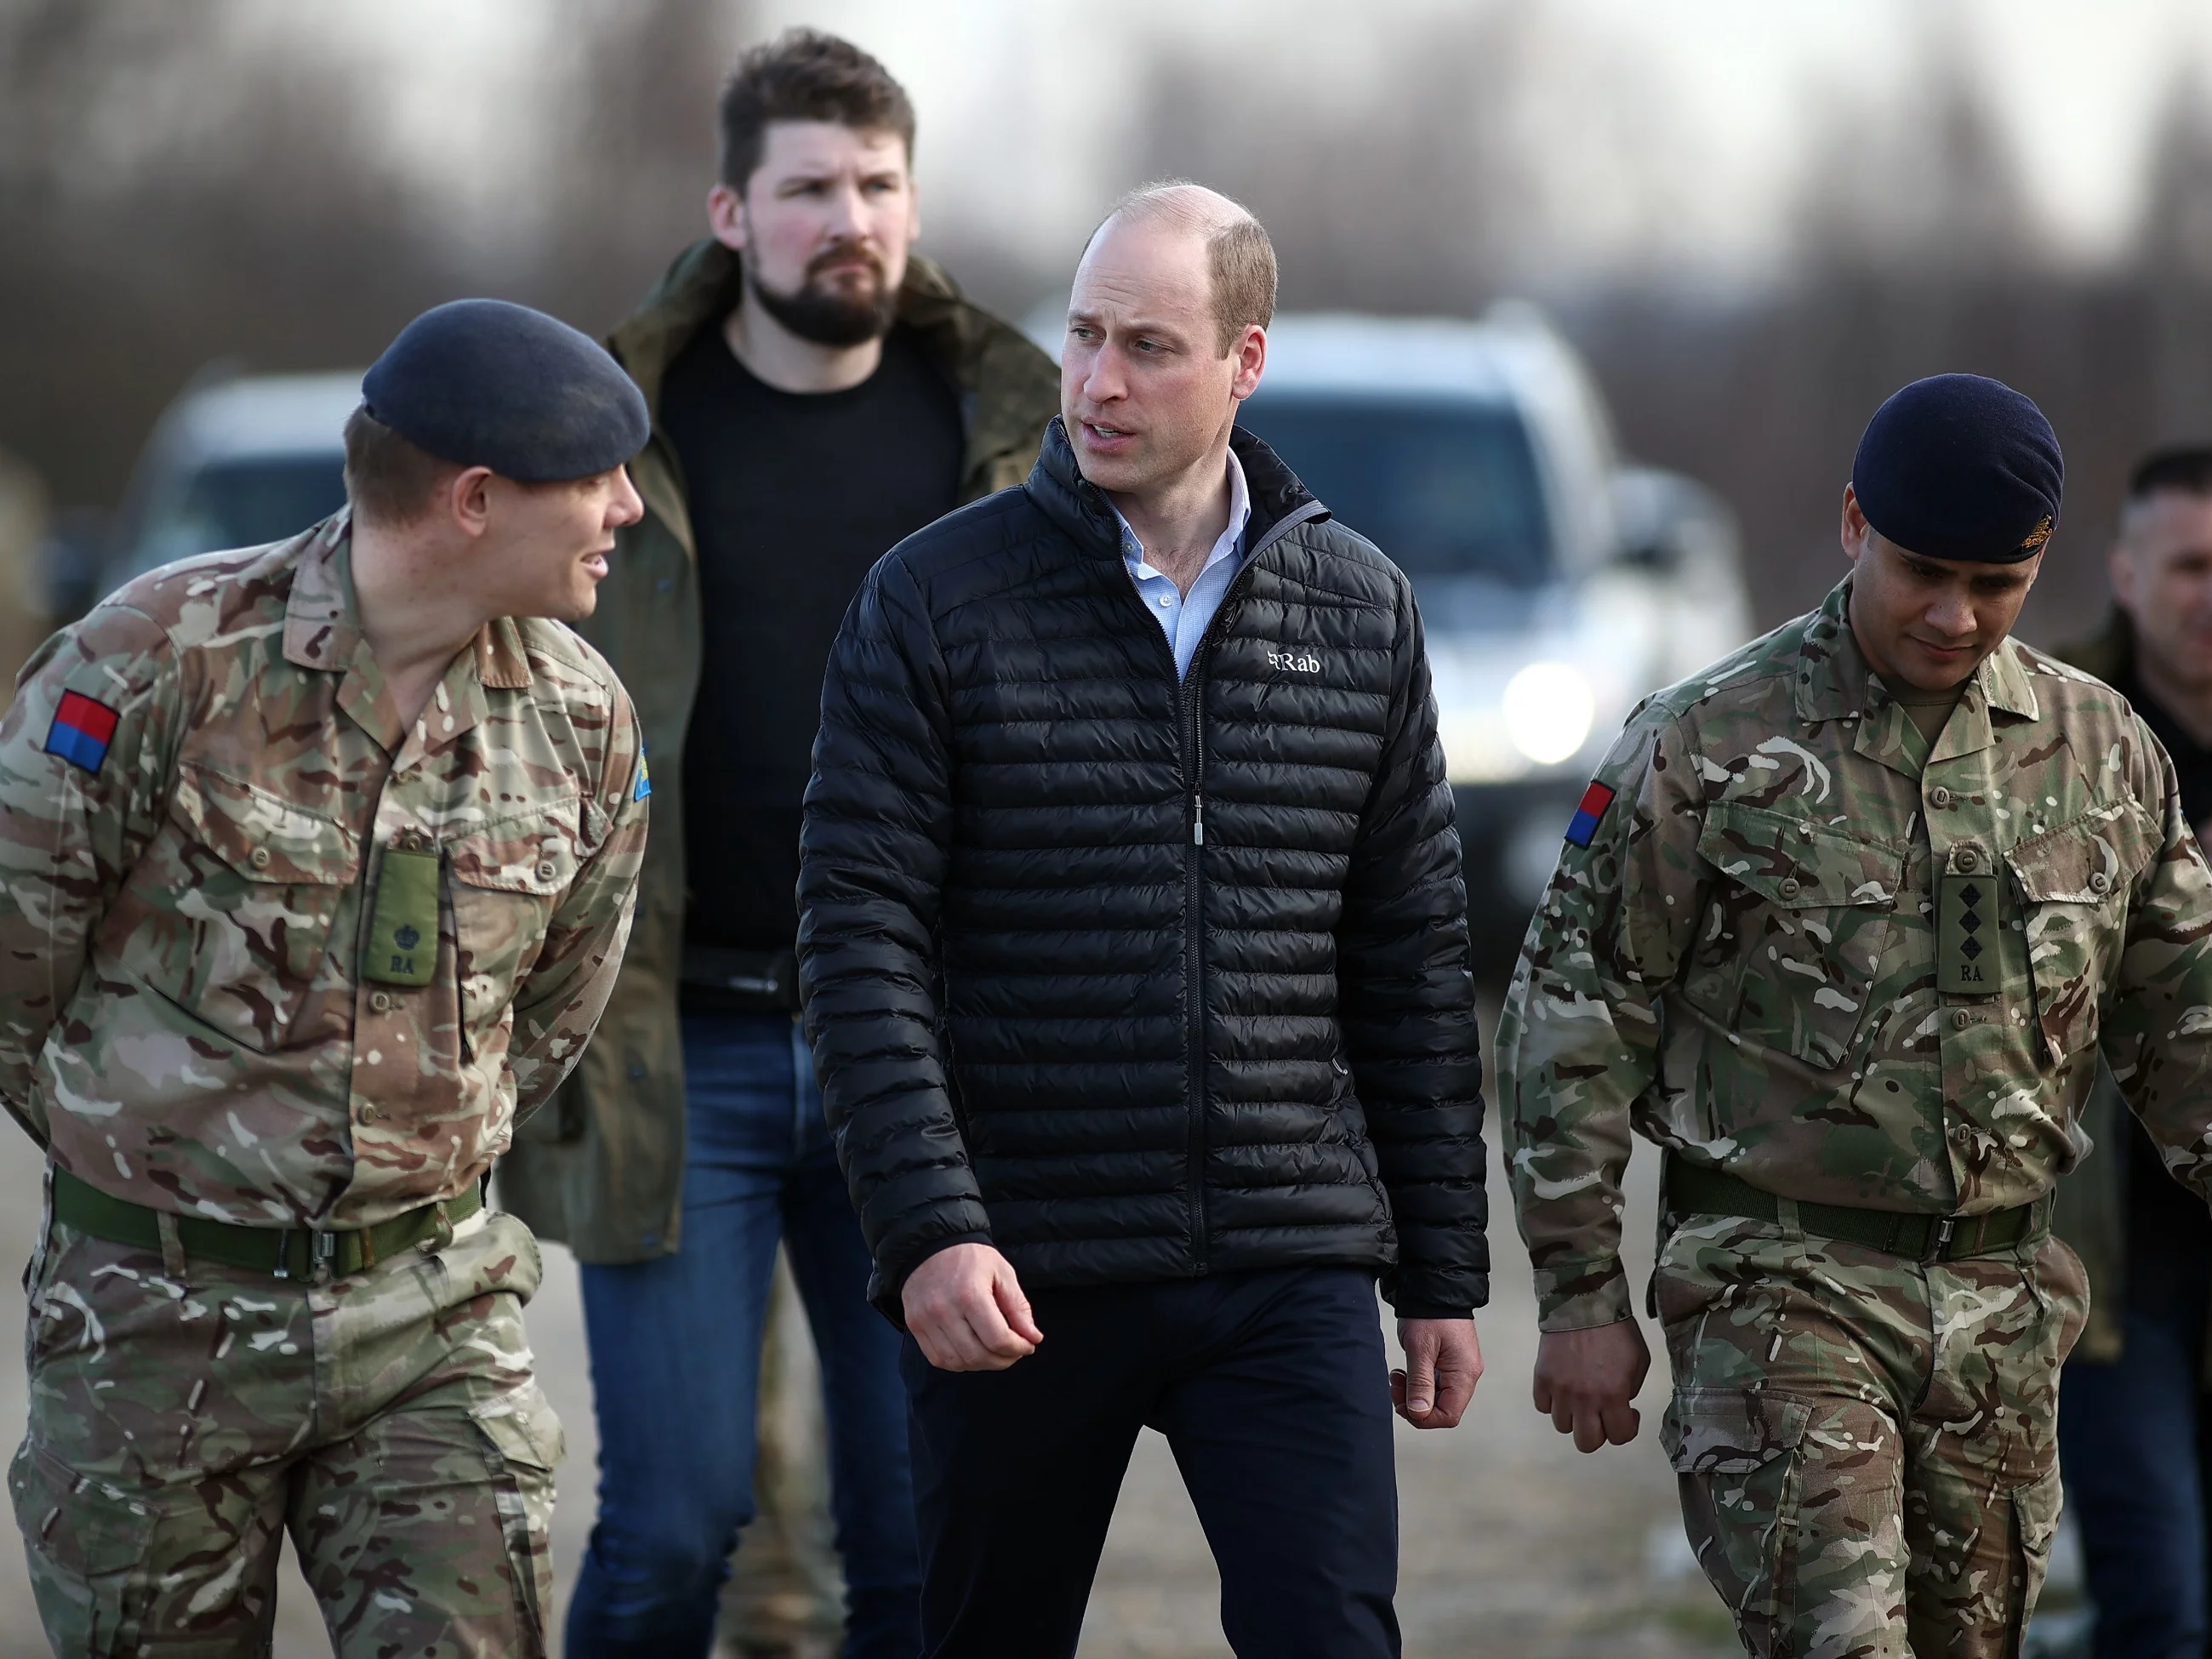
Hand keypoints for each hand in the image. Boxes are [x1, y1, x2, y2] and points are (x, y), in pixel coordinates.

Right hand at [901, 1242, 1042, 1371]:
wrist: (930, 1244)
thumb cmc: (970, 1257)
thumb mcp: (1002, 1272)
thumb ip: (1018, 1306)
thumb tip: (1032, 1337)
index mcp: (970, 1294)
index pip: (998, 1339)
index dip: (1018, 1348)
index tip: (1027, 1345)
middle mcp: (944, 1310)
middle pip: (978, 1356)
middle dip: (1003, 1361)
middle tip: (1014, 1352)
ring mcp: (925, 1320)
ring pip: (957, 1362)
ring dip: (981, 1364)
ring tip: (994, 1353)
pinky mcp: (915, 1326)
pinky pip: (938, 1359)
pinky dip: (959, 1363)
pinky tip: (971, 1351)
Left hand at [1393, 1317, 1482, 1428]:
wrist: (1434, 1288)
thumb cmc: (1430, 1314)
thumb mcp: (1420, 1349)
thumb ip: (1420, 1383)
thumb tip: (1419, 1413)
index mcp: (1464, 1374)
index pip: (1449, 1415)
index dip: (1425, 1418)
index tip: (1404, 1406)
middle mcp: (1466, 1374)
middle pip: (1443, 1408)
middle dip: (1416, 1404)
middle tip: (1396, 1388)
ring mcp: (1459, 1368)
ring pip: (1437, 1397)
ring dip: (1414, 1393)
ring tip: (1398, 1377)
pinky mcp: (1450, 1362)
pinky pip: (1435, 1383)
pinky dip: (1418, 1382)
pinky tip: (1405, 1372)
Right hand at [1532, 1319, 1650, 1451]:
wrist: (1583, 1304)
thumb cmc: (1617, 1332)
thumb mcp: (1639, 1362)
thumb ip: (1629, 1390)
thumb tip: (1618, 1404)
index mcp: (1613, 1395)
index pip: (1620, 1437)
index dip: (1627, 1429)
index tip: (1628, 1413)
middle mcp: (1584, 1399)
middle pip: (1586, 1443)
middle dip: (1597, 1433)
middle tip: (1601, 1414)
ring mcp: (1559, 1390)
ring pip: (1562, 1425)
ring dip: (1574, 1416)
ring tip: (1580, 1396)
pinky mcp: (1541, 1378)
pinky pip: (1543, 1406)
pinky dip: (1553, 1402)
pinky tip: (1563, 1387)